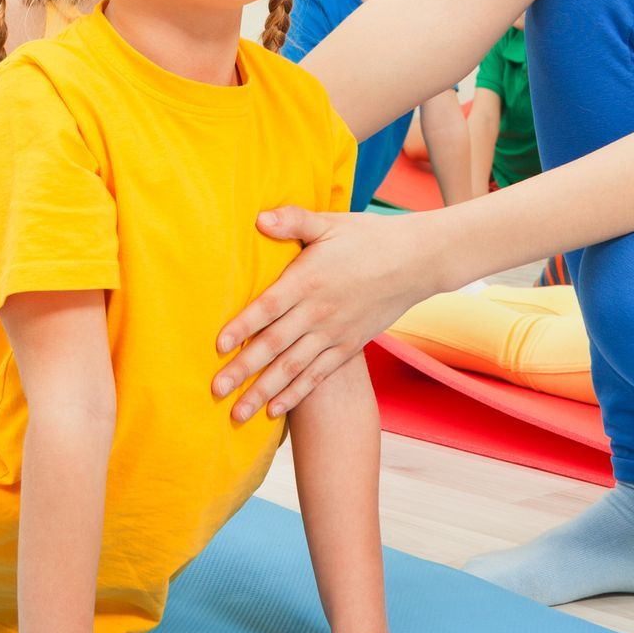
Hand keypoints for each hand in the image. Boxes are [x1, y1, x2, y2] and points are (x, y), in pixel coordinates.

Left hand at [213, 207, 429, 421]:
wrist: (417, 262)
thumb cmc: (369, 237)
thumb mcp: (330, 222)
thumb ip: (293, 221)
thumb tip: (259, 218)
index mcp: (308, 280)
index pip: (267, 308)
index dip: (242, 327)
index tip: (218, 347)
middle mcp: (319, 312)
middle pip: (274, 345)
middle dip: (243, 370)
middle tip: (216, 390)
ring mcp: (334, 333)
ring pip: (293, 368)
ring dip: (263, 392)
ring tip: (238, 414)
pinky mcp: (348, 346)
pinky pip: (317, 376)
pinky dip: (295, 394)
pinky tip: (274, 410)